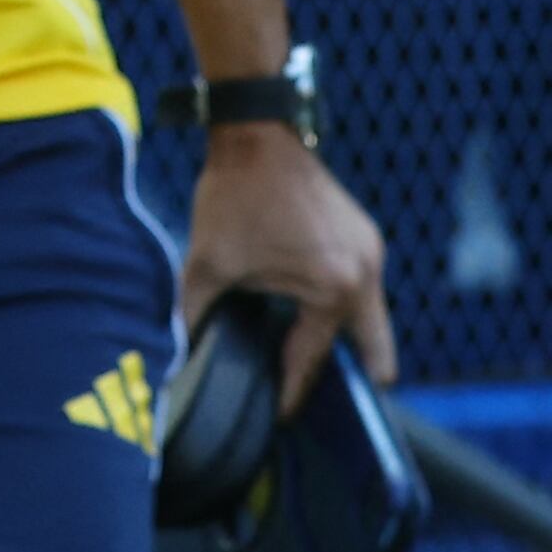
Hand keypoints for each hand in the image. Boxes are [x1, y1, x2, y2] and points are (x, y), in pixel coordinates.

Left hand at [180, 124, 394, 408]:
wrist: (255, 133)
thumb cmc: (232, 197)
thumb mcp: (206, 266)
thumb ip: (194, 319)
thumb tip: (178, 362)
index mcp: (333, 289)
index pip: (313, 359)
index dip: (292, 392)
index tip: (279, 419)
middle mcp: (365, 275)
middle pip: (373, 353)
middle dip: (349, 381)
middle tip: (314, 403)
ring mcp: (372, 253)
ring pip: (368, 322)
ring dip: (342, 342)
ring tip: (303, 362)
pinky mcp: (366, 237)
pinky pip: (362, 291)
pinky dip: (341, 310)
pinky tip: (308, 319)